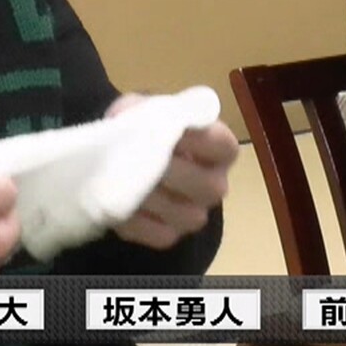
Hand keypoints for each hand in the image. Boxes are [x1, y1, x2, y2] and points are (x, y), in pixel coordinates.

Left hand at [106, 93, 240, 249]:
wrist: (118, 156)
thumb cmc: (143, 128)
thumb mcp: (145, 108)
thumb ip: (153, 110)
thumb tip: (154, 115)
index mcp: (218, 149)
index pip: (226, 147)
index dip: (202, 139)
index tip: (173, 130)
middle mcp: (214, 184)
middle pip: (211, 187)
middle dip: (175, 172)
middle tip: (144, 159)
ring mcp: (194, 213)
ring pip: (190, 216)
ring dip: (155, 198)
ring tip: (126, 181)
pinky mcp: (169, 235)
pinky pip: (161, 236)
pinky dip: (138, 221)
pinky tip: (120, 203)